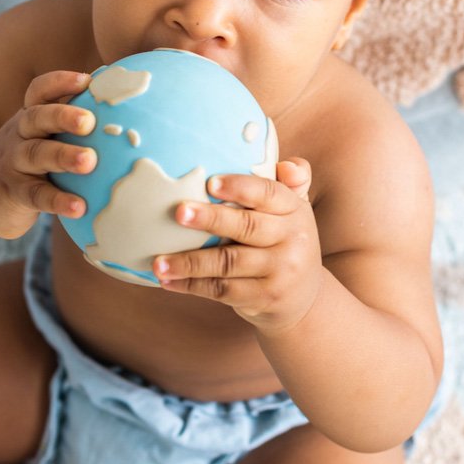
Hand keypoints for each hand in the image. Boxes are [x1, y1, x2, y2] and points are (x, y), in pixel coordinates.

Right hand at [0, 70, 95, 239]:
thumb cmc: (25, 164)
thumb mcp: (40, 139)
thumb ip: (69, 127)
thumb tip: (125, 110)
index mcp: (29, 119)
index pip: (39, 92)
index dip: (59, 83)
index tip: (86, 80)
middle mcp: (19, 135)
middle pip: (37, 118)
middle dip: (63, 116)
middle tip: (89, 121)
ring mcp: (13, 164)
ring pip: (36, 155)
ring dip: (63, 156)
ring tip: (89, 161)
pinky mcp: (12, 193)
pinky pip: (36, 195)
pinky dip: (58, 201)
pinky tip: (79, 207)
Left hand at [153, 159, 322, 334]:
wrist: (305, 298)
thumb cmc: (285, 241)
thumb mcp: (295, 210)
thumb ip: (291, 181)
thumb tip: (287, 165)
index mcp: (295, 210)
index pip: (269, 194)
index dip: (240, 187)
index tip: (210, 183)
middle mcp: (293, 239)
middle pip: (246, 227)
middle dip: (210, 219)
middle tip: (178, 212)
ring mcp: (280, 272)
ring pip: (228, 263)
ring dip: (190, 262)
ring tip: (158, 262)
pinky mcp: (264, 298)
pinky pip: (222, 290)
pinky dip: (191, 285)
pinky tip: (167, 280)